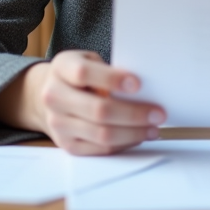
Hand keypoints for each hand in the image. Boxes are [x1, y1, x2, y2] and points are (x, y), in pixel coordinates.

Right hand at [0, 50, 165, 155]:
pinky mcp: (67, 144)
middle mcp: (54, 96)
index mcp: (61, 68)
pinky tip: (137, 136)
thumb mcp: (89, 61)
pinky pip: (100, 149)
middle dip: (133, 113)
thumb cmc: (80, 75)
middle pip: (97, 110)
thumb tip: (144, 87)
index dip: (112, 79)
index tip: (138, 84)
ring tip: (152, 128)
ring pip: (101, 134)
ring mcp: (58, 123)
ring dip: (133, 133)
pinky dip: (123, 144)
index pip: (83, 74)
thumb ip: (108, 70)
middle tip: (158, 113)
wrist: (51, 94)